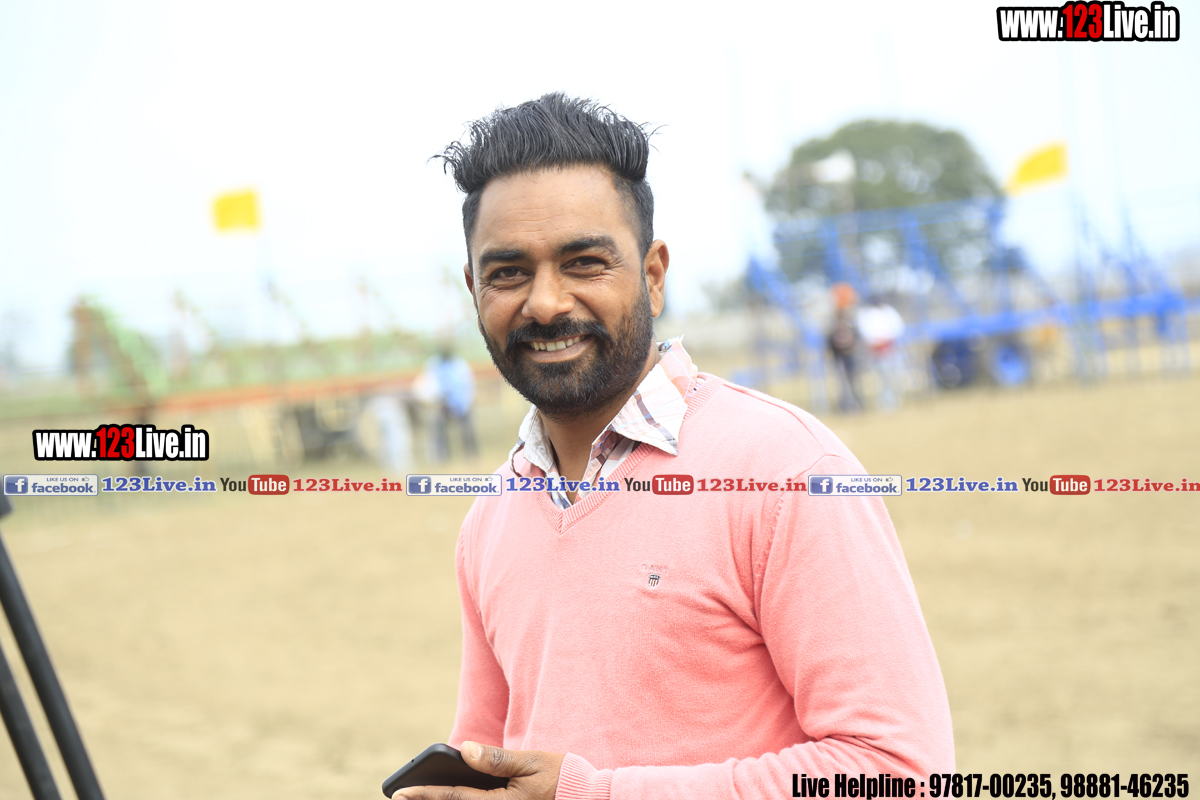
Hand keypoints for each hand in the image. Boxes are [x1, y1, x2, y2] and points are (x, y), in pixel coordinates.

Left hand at [393, 741, 564, 799]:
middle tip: (401, 797)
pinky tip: (450, 795)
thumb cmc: (559, 776)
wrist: (586, 797)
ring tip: (419, 797)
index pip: (454, 798)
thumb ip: (496, 759)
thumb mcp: (529, 762)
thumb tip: (464, 750)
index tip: (400, 792)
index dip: (425, 794)